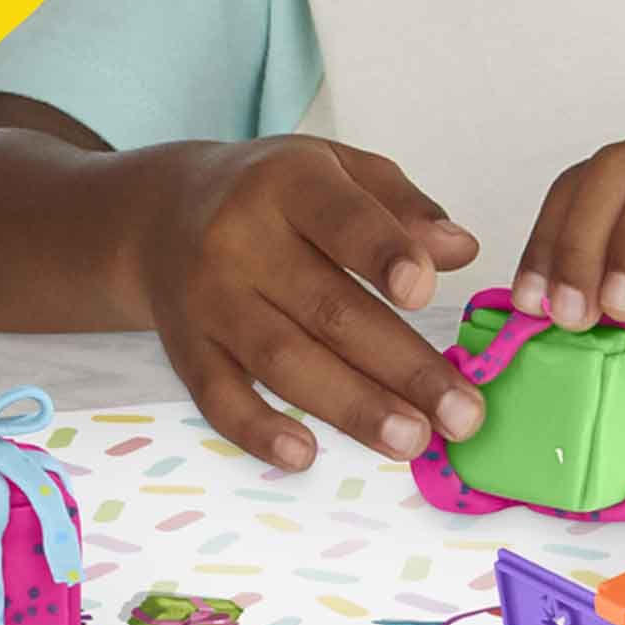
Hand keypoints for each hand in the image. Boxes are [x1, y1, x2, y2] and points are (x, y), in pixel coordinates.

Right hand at [131, 135, 484, 469]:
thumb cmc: (275, 194)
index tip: (424, 292)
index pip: (340, 220)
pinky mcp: (186, 349)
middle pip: (328, 310)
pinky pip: (218, 397)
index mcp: (290, 184)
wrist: (162, 212)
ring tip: (411, 440)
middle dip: (401, 367)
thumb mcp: (339, 169)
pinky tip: (304, 455)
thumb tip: (463, 249)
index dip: (383, 254)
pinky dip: (257, 430)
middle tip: (462, 413)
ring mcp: (209, 299)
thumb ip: (403, 205)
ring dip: (351, 407)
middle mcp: (241, 240)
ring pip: (283, 361)